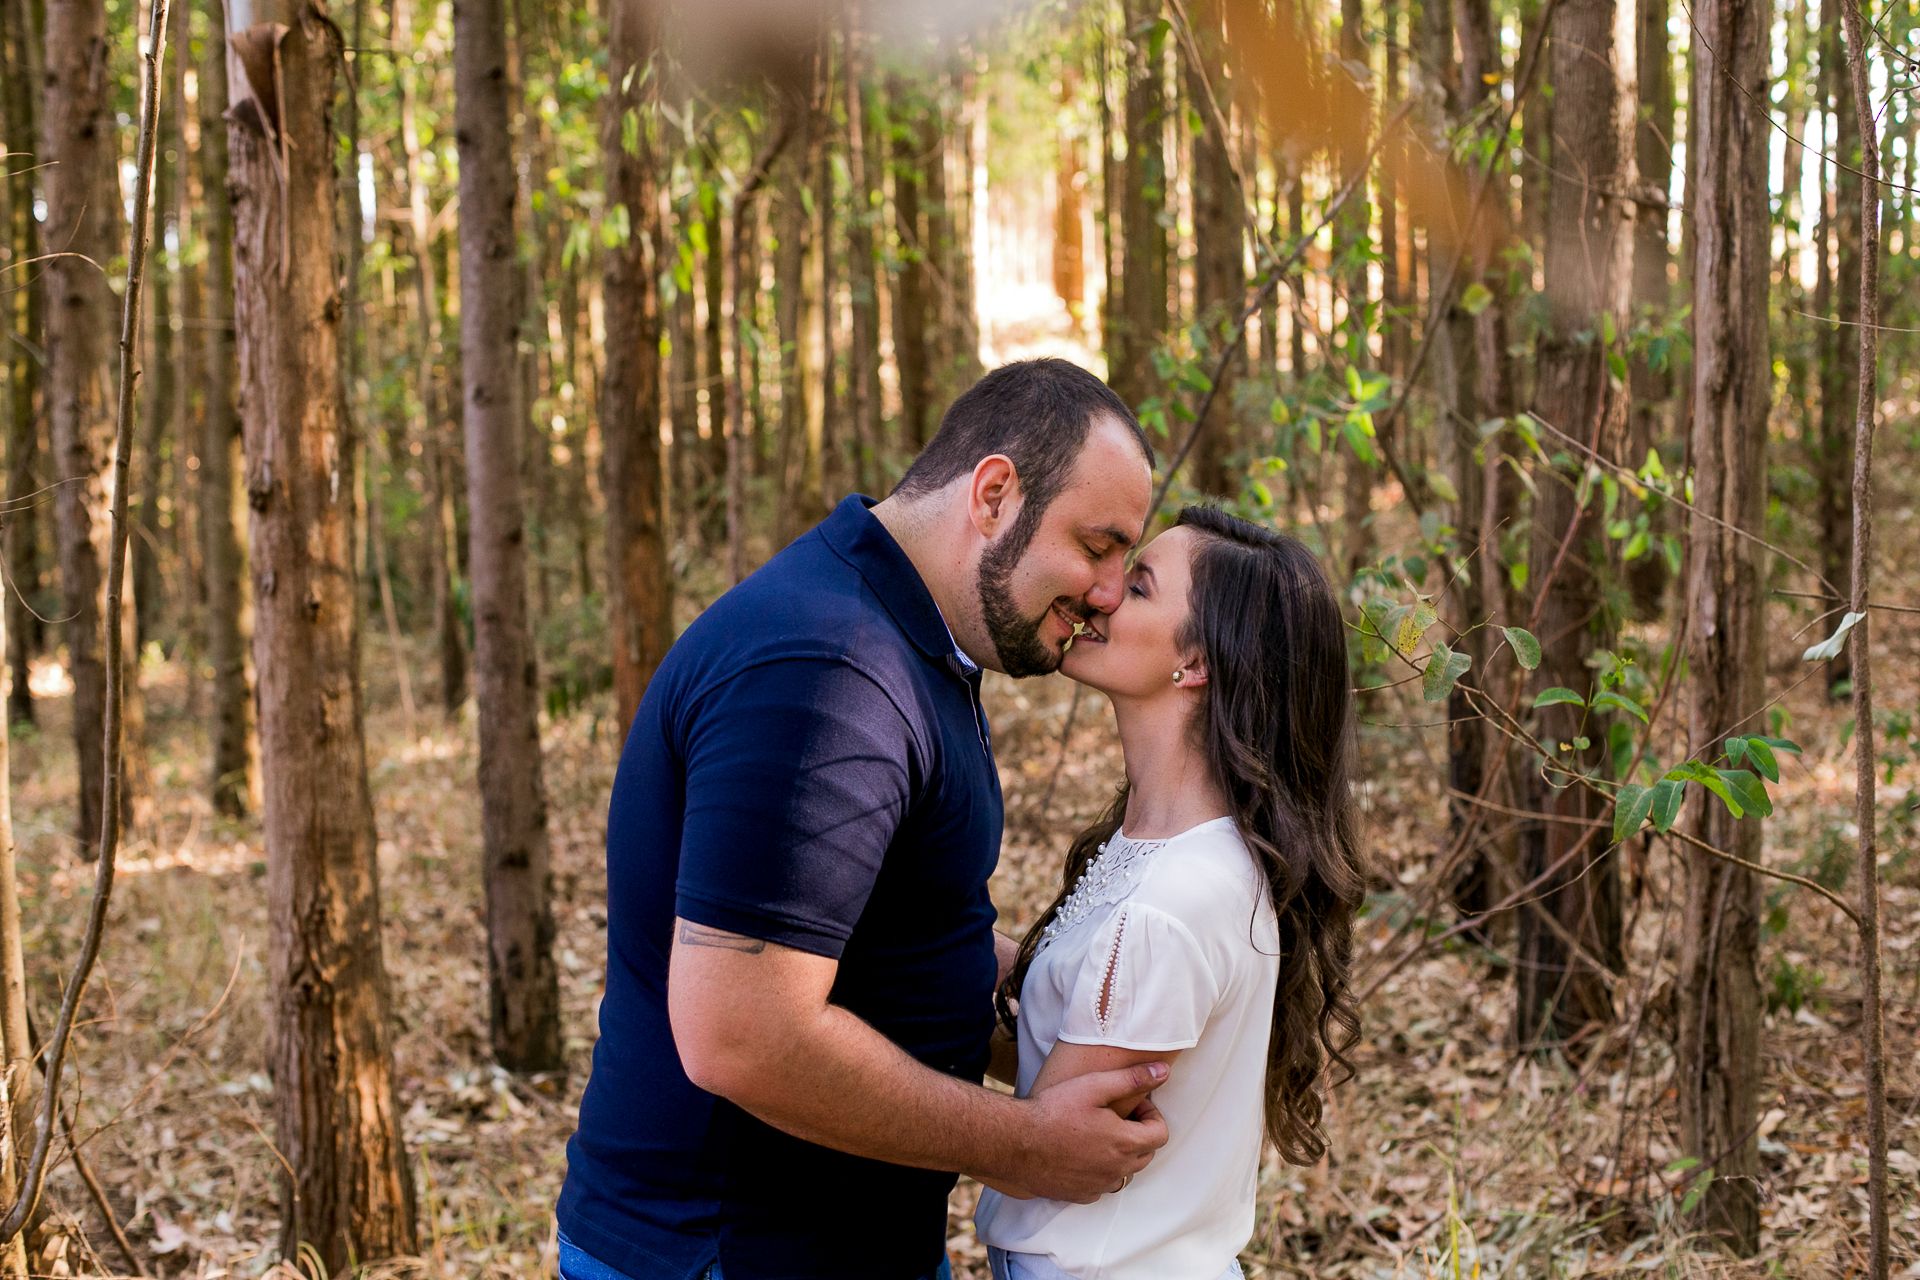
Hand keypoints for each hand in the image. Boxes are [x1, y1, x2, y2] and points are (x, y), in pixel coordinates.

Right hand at [1012, 1062, 1169, 1202]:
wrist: (1015, 1143)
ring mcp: (1098, 1186)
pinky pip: (1102, 1185)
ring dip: (1121, 1154)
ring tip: (1098, 1133)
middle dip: (1139, 1134)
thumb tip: (1163, 1071)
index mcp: (1125, 1143)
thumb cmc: (1053, 1111)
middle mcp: (1116, 1170)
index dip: (1151, 1115)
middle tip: (1116, 1116)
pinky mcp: (1080, 1195)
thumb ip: (1132, 1079)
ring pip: (1125, 1172)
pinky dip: (1100, 1171)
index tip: (1133, 1105)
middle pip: (1146, 1154)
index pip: (1160, 1134)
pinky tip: (1081, 1153)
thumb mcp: (1094, 1086)